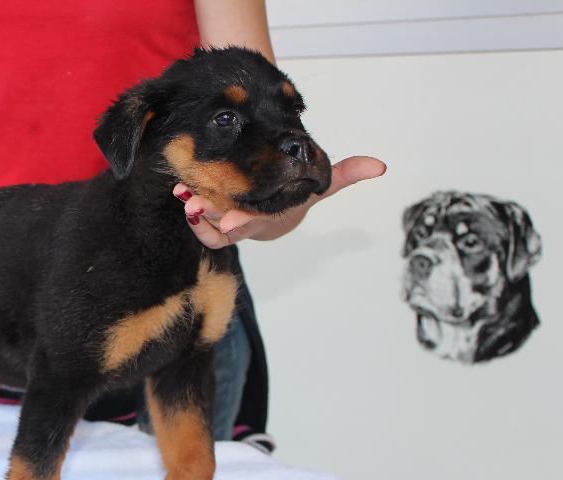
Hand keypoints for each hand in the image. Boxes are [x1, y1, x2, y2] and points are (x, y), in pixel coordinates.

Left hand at [175, 156, 386, 248]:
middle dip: (212, 219)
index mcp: (272, 220)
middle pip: (228, 230)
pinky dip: (192, 214)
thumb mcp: (319, 187)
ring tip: (184, 195)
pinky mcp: (214, 222)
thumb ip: (345, 175)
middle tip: (195, 206)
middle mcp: (250, 226)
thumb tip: (381, 166)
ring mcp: (230, 226)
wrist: (277, 215)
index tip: (228, 222)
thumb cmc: (295, 197)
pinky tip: (181, 192)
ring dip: (197, 216)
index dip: (241, 224)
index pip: (257, 225)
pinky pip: (202, 226)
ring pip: (211, 230)